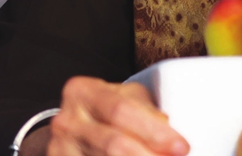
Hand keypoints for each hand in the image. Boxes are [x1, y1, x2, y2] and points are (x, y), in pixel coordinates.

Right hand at [37, 77, 189, 155]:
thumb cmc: (106, 110)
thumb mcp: (124, 97)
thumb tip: (170, 128)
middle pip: (113, 143)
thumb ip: (146, 109)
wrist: (72, 129)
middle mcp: (67, 120)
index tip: (181, 146)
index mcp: (83, 92)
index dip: (154, 131)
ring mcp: (60, 148)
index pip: (122, 111)